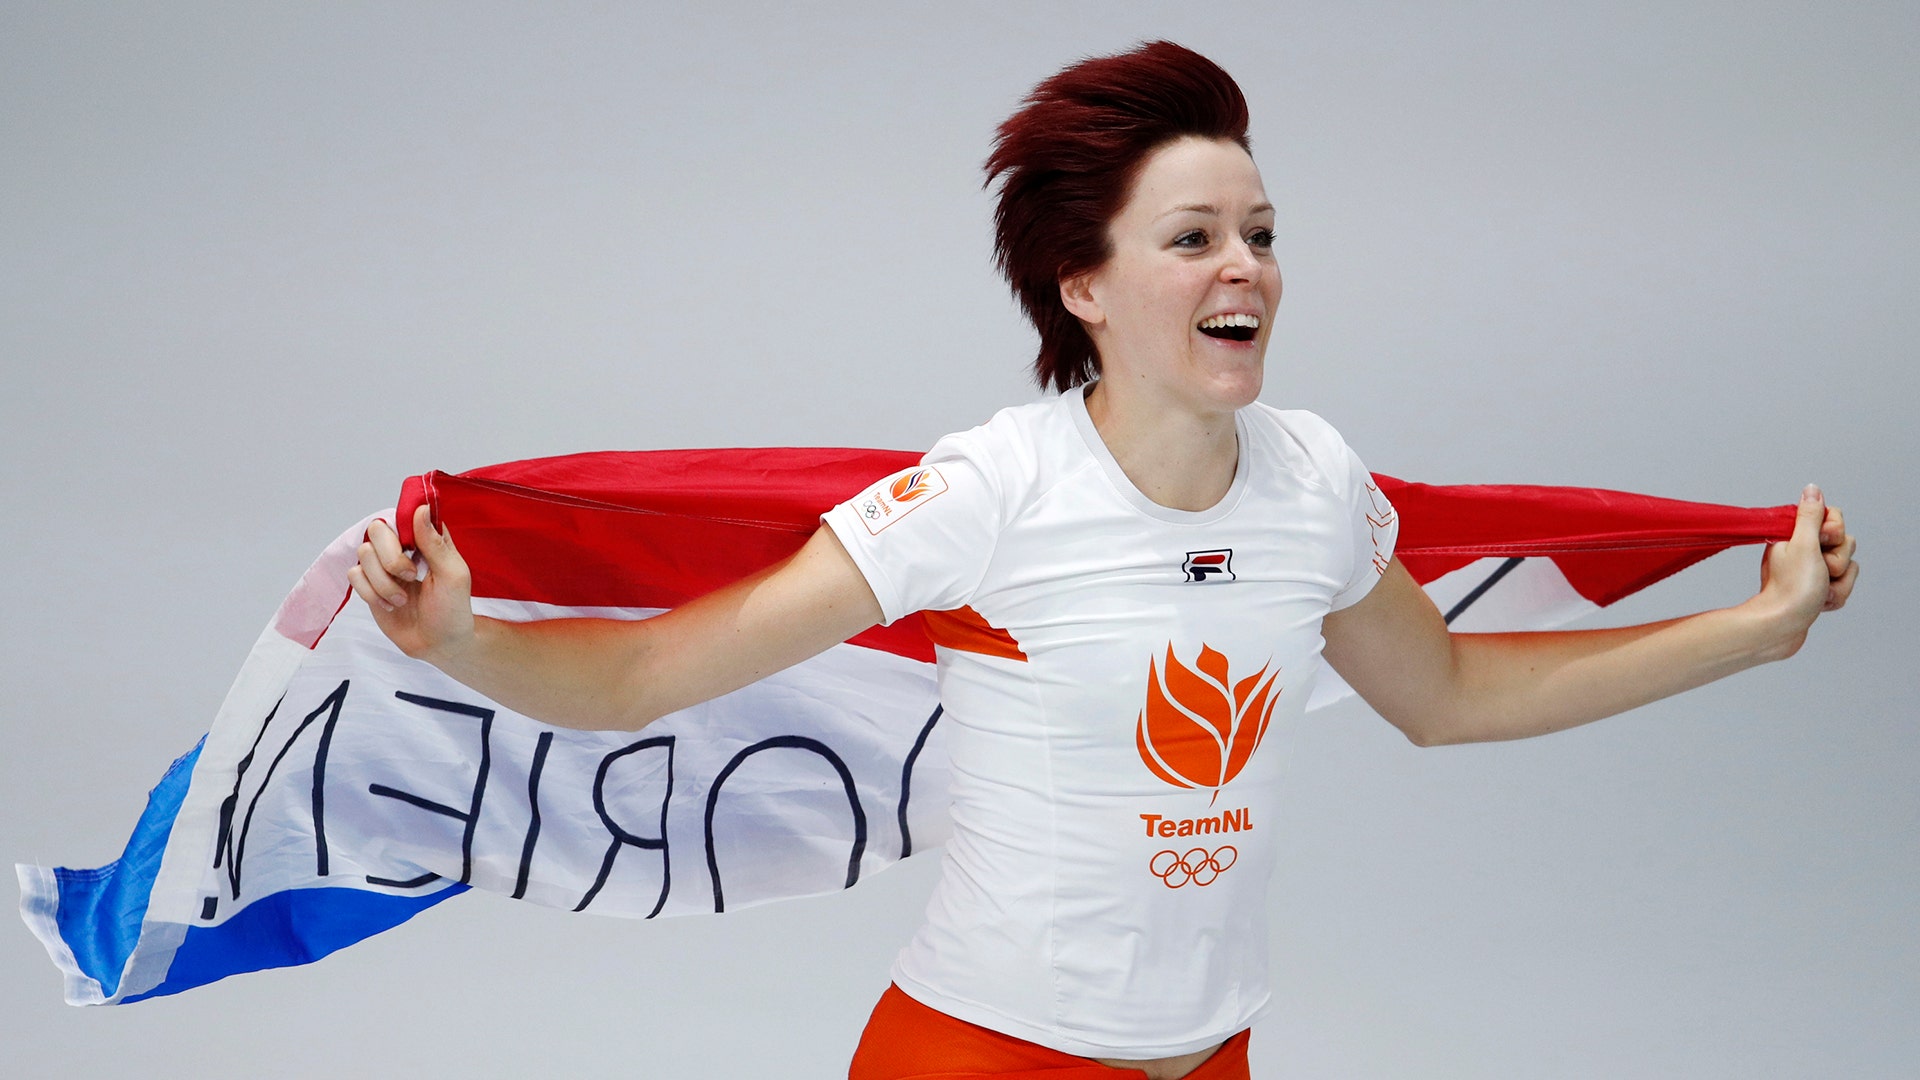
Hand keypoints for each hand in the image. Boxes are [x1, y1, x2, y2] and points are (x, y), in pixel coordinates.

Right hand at [347, 503, 476, 664]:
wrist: (438, 643)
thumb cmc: (452, 609)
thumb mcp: (453, 575)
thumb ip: (435, 543)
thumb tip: (421, 509)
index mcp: (426, 538)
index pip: (403, 514)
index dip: (404, 530)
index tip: (414, 550)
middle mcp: (402, 546)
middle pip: (376, 529)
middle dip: (391, 558)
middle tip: (411, 577)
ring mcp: (383, 565)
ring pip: (363, 554)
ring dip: (384, 583)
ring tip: (403, 599)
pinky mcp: (368, 584)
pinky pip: (353, 575)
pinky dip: (371, 594)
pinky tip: (390, 605)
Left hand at [1755, 484, 1857, 657]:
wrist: (1781, 627)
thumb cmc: (1791, 588)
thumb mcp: (1803, 544)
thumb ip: (1810, 516)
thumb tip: (1812, 489)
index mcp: (1795, 534)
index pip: (1832, 516)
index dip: (1834, 530)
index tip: (1822, 541)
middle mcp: (1804, 550)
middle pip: (1845, 543)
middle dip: (1837, 560)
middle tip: (1819, 570)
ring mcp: (1812, 571)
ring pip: (1848, 567)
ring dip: (1838, 583)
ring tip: (1818, 592)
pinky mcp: (1818, 590)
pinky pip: (1844, 587)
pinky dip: (1836, 596)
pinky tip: (1820, 604)